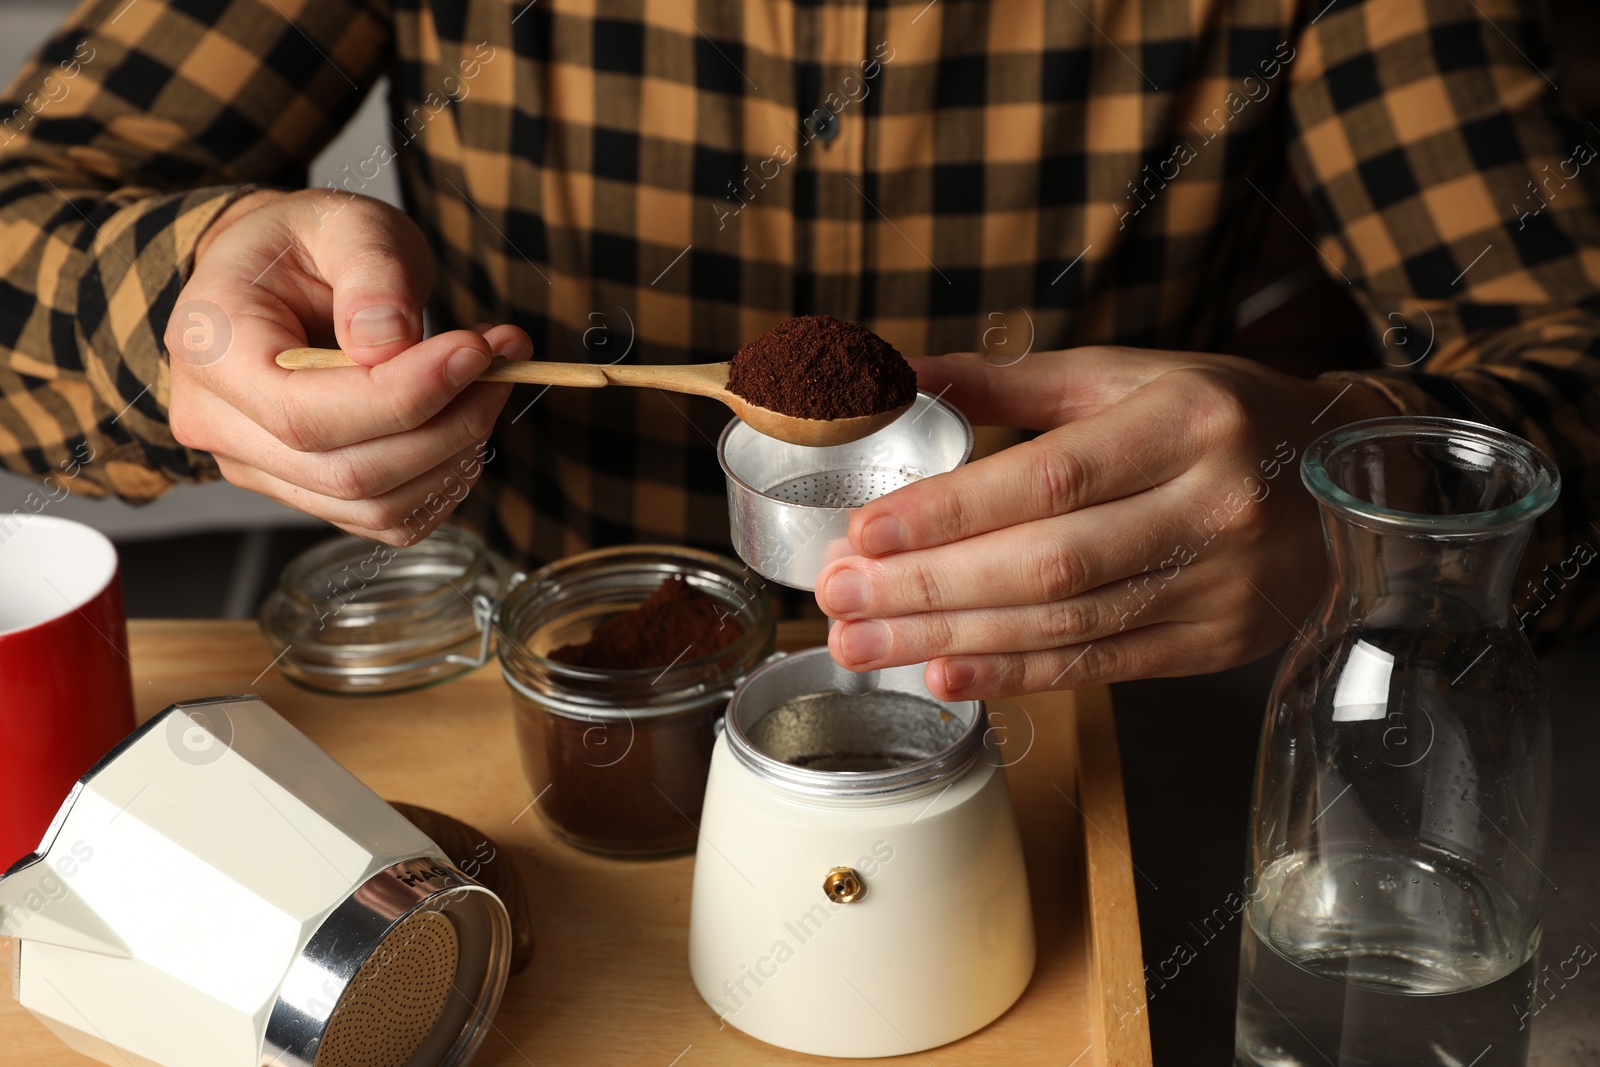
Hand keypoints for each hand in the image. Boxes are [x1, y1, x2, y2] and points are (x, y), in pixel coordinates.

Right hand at [164, 189, 530, 543]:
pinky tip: (461, 422)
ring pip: (374, 505)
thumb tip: (390, 344)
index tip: (475, 352)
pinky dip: (442, 481)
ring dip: (455, 453)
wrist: (277, 275)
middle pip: (348, 471)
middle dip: (447, 424)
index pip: (305, 413)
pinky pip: (385, 517)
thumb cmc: (305, 245)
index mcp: (211, 347)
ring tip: (488, 382)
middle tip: (500, 361)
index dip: (404, 396)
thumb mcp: (345, 223)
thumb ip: (371, 272)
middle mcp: (219, 422)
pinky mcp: (302, 490)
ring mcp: (257, 466)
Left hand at [814, 347, 1393, 698]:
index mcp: (1183, 422)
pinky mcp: (1213, 643)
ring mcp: (1216, 585)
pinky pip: (1100, 668)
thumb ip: (1009, 383)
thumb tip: (892, 374)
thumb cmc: (1215, 416)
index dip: (949, 514)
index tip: (864, 534)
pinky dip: (1015, 676)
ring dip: (950, 641)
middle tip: (837, 599)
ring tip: (862, 644)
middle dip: (927, 590)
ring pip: (1064, 626)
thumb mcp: (1125, 375)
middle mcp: (1209, 506)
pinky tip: (944, 675)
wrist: (1344, 481)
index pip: (1047, 479)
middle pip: (1046, 565)